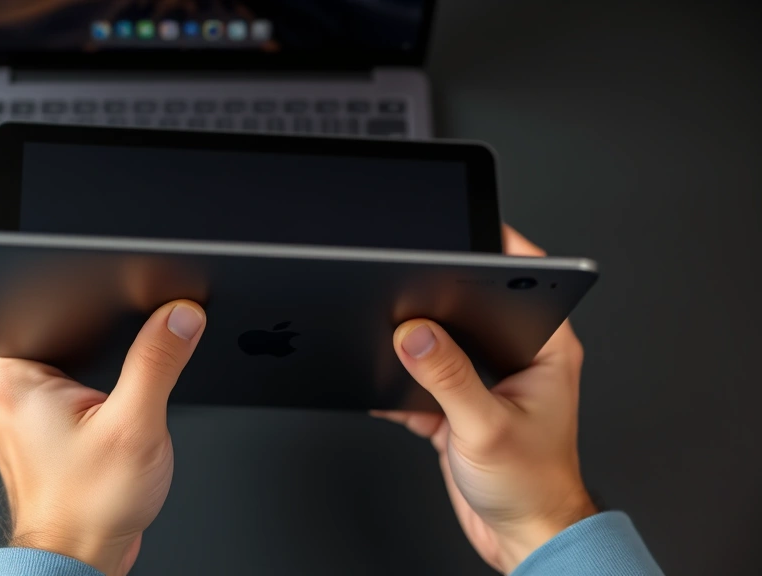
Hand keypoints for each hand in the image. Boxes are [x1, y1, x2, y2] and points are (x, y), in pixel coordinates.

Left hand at [0, 300, 205, 575]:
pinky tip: (115, 381)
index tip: (103, 273)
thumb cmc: (87, 509)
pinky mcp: (43, 411)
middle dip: (88, 305)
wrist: (81, 556)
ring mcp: (22, 396)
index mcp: (9, 373)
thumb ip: (159, 361)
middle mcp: (5, 381)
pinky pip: (65, 363)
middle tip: (124, 323)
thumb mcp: (135, 426)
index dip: (62, 271)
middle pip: (44, 307)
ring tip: (118, 360)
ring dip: (92, 335)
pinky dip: (92, 361)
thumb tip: (180, 316)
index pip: (19, 288)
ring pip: (58, 335)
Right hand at [373, 226, 596, 573]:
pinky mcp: (455, 403)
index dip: (496, 249)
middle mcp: (515, 356)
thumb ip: (448, 377)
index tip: (462, 230)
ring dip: (413, 342)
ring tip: (386, 336)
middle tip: (406, 284)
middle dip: (435, 296)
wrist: (522, 536)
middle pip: (471, 305)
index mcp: (544, 348)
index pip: (527, 277)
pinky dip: (397, 382)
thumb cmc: (532, 487)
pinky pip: (418, 378)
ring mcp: (482, 378)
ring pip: (440, 341)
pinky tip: (380, 385)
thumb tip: (413, 334)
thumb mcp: (487, 427)